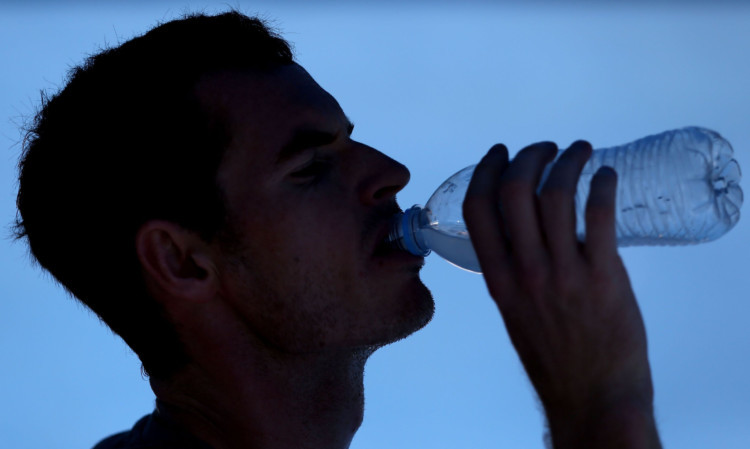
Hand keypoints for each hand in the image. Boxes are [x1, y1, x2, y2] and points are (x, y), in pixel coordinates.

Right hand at [462, 141, 660, 447]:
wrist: (591, 394)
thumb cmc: (554, 357)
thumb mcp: (515, 312)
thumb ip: (513, 273)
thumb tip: (525, 233)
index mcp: (497, 278)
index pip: (478, 210)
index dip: (485, 170)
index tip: (499, 152)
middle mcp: (524, 270)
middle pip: (515, 191)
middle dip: (529, 156)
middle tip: (546, 148)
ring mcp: (563, 272)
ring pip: (556, 196)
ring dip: (568, 161)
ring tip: (580, 151)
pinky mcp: (603, 276)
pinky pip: (598, 216)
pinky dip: (602, 185)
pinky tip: (606, 176)